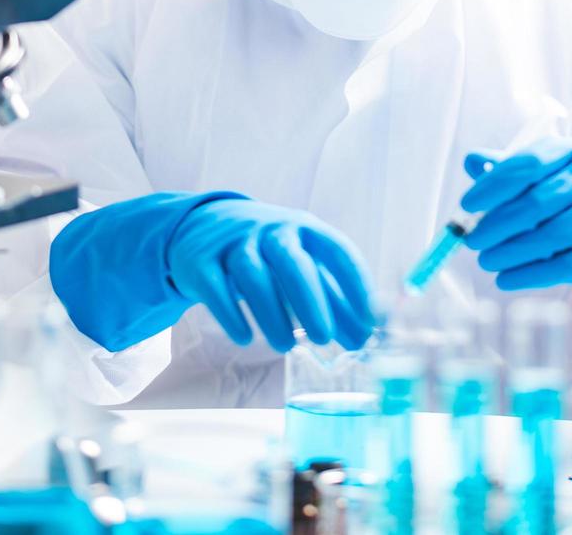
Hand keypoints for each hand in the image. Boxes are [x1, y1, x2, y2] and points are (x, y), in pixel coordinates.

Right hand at [50, 191, 375, 353]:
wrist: (204, 224)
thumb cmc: (269, 252)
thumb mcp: (303, 264)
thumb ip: (334, 300)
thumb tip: (365, 338)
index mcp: (305, 229)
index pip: (337, 250)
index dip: (356, 284)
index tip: (371, 320)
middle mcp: (270, 229)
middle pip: (291, 261)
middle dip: (310, 300)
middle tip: (324, 338)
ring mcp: (233, 242)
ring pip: (252, 275)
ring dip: (271, 314)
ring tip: (286, 347)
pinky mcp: (201, 259)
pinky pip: (216, 287)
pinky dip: (231, 314)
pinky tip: (244, 337)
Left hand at [461, 138, 571, 291]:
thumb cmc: (562, 202)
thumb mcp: (539, 179)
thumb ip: (506, 170)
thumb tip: (472, 160)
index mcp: (570, 152)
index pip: (529, 163)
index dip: (494, 185)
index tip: (466, 205)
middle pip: (538, 202)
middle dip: (497, 224)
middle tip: (471, 241)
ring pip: (552, 235)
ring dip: (511, 252)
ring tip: (485, 261)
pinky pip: (566, 265)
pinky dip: (531, 275)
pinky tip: (506, 279)